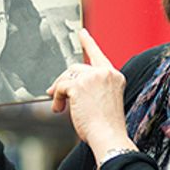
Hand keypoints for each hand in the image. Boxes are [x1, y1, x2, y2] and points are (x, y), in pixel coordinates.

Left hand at [47, 29, 134, 159]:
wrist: (109, 136)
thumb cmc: (107, 126)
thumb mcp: (104, 101)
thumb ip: (91, 89)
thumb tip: (65, 86)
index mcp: (115, 76)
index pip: (99, 56)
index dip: (88, 43)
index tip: (82, 33)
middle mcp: (106, 72)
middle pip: (77, 68)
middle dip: (64, 81)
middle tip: (54, 93)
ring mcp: (94, 76)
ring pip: (68, 76)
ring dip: (60, 91)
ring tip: (60, 107)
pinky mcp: (80, 84)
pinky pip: (61, 87)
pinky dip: (57, 98)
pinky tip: (60, 109)